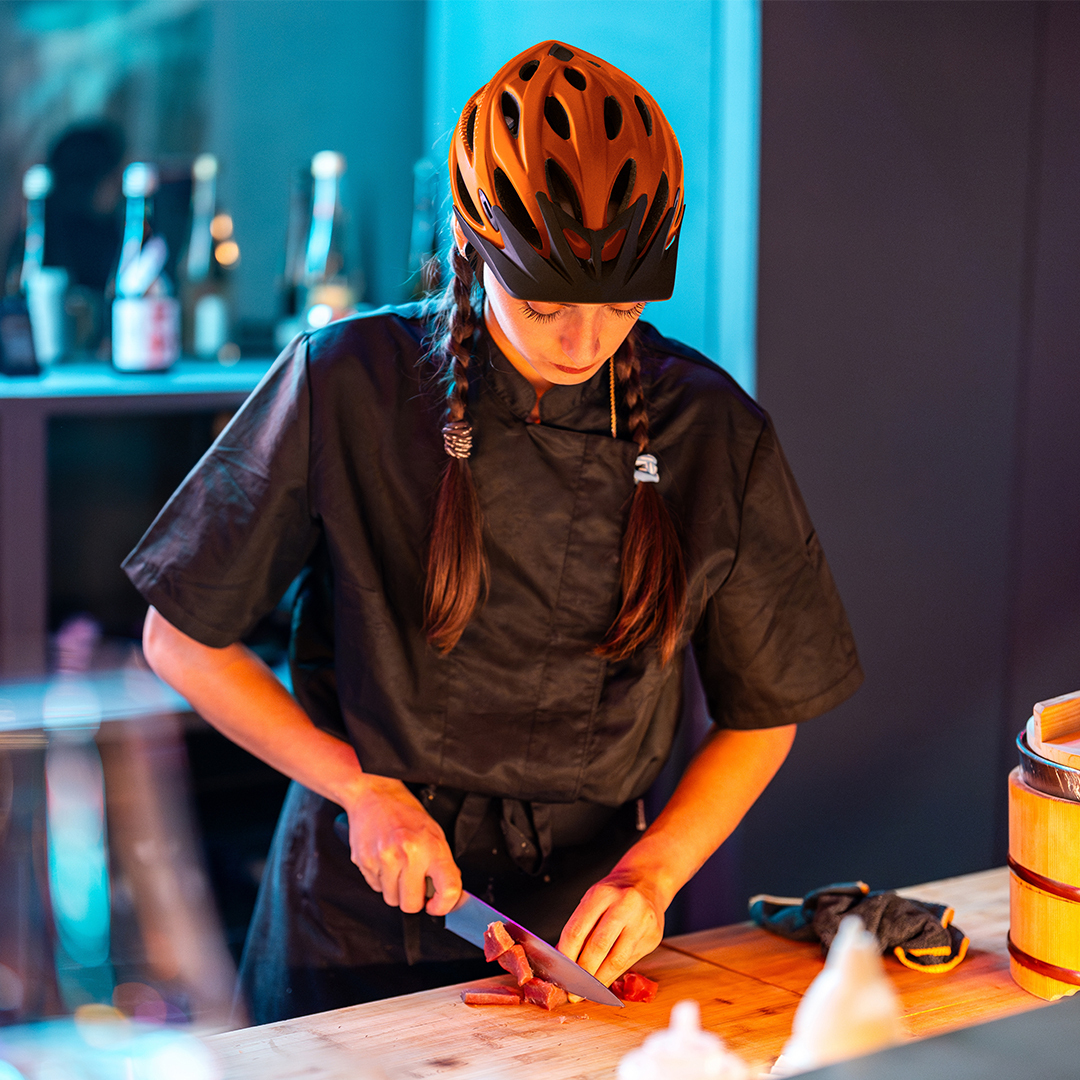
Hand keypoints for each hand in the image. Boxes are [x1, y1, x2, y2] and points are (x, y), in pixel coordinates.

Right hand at [342, 775, 461, 915]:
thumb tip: (451, 897)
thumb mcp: (434, 834)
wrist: (374, 795)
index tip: (437, 905)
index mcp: (431, 847)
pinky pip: (376, 888)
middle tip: (413, 880)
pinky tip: (383, 860)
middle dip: (413, 898)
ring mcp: (383, 859)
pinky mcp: (364, 862)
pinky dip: (381, 880)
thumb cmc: (406, 813)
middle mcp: (408, 854)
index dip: (444, 905)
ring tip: (397, 865)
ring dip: (395, 889)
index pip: (447, 890)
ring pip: (391, 900)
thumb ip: (443, 866)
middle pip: (411, 905)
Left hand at [556, 864, 665, 986]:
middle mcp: (624, 905)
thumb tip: (563, 960)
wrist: (647, 883)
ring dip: (599, 980)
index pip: (577, 930)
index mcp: (602, 894)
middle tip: (572, 990)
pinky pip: (630, 962)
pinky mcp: (653, 937)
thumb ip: (580, 927)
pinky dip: (614, 975)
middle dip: (583, 973)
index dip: (566, 956)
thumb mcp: (593, 900)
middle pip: (597, 947)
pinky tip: (604, 981)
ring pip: (616, 960)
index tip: (559, 974)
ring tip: (587, 992)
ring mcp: (642, 922)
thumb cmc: (614, 894)